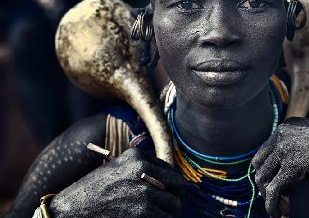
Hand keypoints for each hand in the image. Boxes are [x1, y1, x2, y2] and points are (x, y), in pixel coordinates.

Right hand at [49, 148, 184, 217]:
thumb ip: (140, 166)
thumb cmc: (93, 191)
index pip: (170, 169)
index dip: (170, 183)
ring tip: (156, 214)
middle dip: (174, 196)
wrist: (71, 211)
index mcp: (137, 157)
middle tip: (168, 204)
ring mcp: (145, 192)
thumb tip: (167, 175)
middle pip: (178, 185)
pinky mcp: (144, 212)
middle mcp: (144, 170)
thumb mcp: (116, 168)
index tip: (166, 190)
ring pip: (175, 204)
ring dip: (168, 211)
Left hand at [251, 118, 308, 216]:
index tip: (276, 187)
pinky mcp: (292, 166)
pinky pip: (273, 191)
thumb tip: (293, 161)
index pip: (264, 152)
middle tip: (278, 200)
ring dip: (270, 198)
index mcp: (286, 127)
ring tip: (283, 210)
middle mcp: (281, 135)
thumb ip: (301, 145)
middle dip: (265, 185)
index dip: (267, 172)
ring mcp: (285, 149)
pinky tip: (279, 214)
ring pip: (263, 179)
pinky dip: (272, 205)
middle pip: (259, 166)